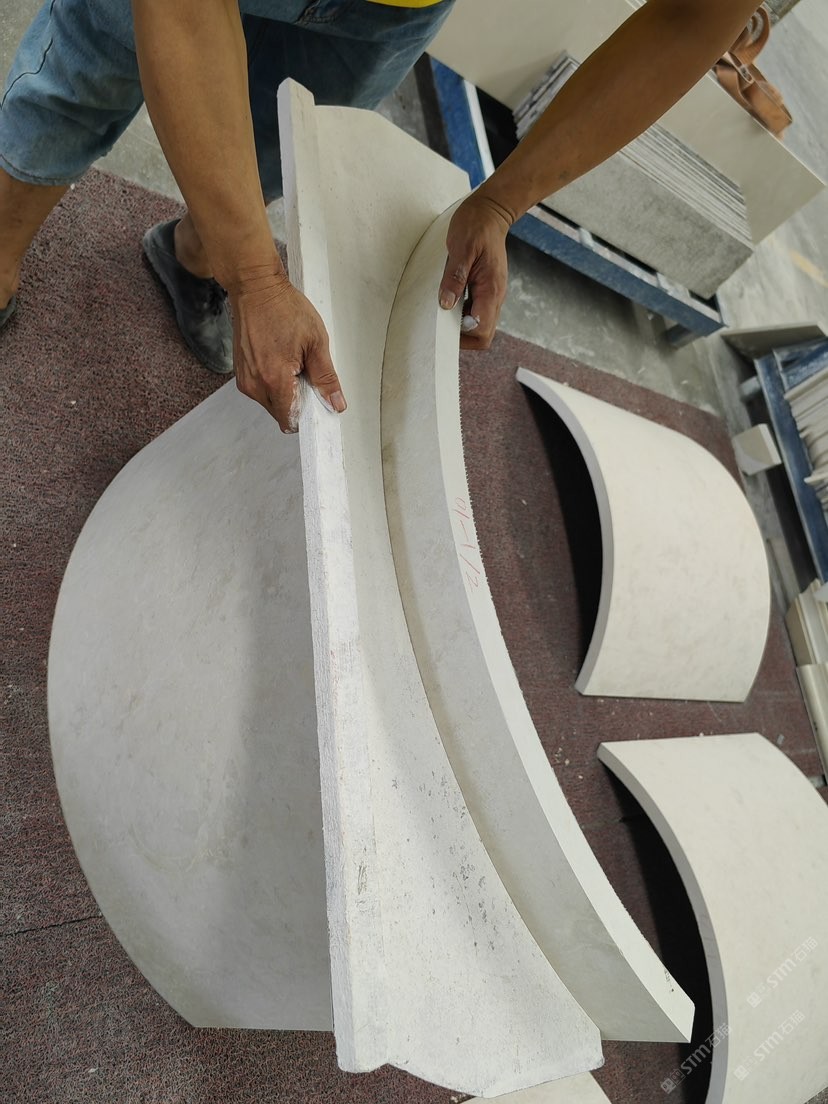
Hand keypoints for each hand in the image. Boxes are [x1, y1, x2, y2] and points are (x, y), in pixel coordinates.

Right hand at [229, 266, 345, 432]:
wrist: (255, 288)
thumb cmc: (283, 308)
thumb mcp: (316, 342)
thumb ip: (326, 378)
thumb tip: (336, 403)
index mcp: (275, 379)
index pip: (290, 420)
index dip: (307, 416)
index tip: (316, 404)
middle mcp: (255, 384)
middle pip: (281, 413)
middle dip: (297, 402)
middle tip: (306, 373)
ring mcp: (245, 379)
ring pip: (271, 402)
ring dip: (285, 392)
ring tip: (292, 362)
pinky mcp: (241, 372)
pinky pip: (261, 390)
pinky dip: (273, 382)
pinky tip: (280, 359)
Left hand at [438, 192, 512, 349]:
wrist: (491, 211)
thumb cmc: (476, 226)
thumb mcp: (461, 249)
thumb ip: (454, 278)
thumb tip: (446, 304)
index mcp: (491, 289)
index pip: (481, 329)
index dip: (463, 334)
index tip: (445, 324)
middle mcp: (495, 296)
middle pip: (484, 334)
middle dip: (463, 336)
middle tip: (443, 322)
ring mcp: (492, 294)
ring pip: (481, 325)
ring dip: (462, 325)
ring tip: (445, 309)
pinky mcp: (486, 290)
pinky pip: (477, 311)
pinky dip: (463, 314)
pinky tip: (451, 300)